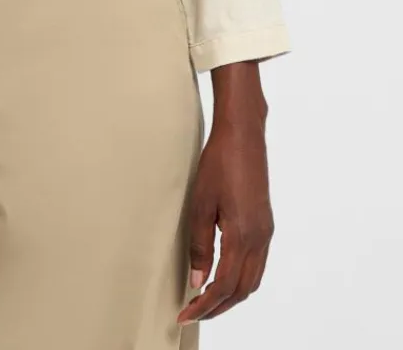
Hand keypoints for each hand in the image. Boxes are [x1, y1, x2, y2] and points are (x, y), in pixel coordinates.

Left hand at [176, 63, 273, 324]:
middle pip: (242, 290)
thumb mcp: (200, 204)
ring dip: (231, 296)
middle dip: (218, 307)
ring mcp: (266, 232)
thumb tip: (197, 283)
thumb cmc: (219, 164)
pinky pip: (257, 264)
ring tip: (206, 300)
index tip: (184, 314)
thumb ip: (200, 246)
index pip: (224, 286)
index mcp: (243, 236)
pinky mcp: (265, 223)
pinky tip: (224, 276)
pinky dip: (241, 279)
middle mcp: (260, 239)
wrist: (243, 135)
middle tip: (193, 313)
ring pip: (252, 280)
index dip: (204, 305)